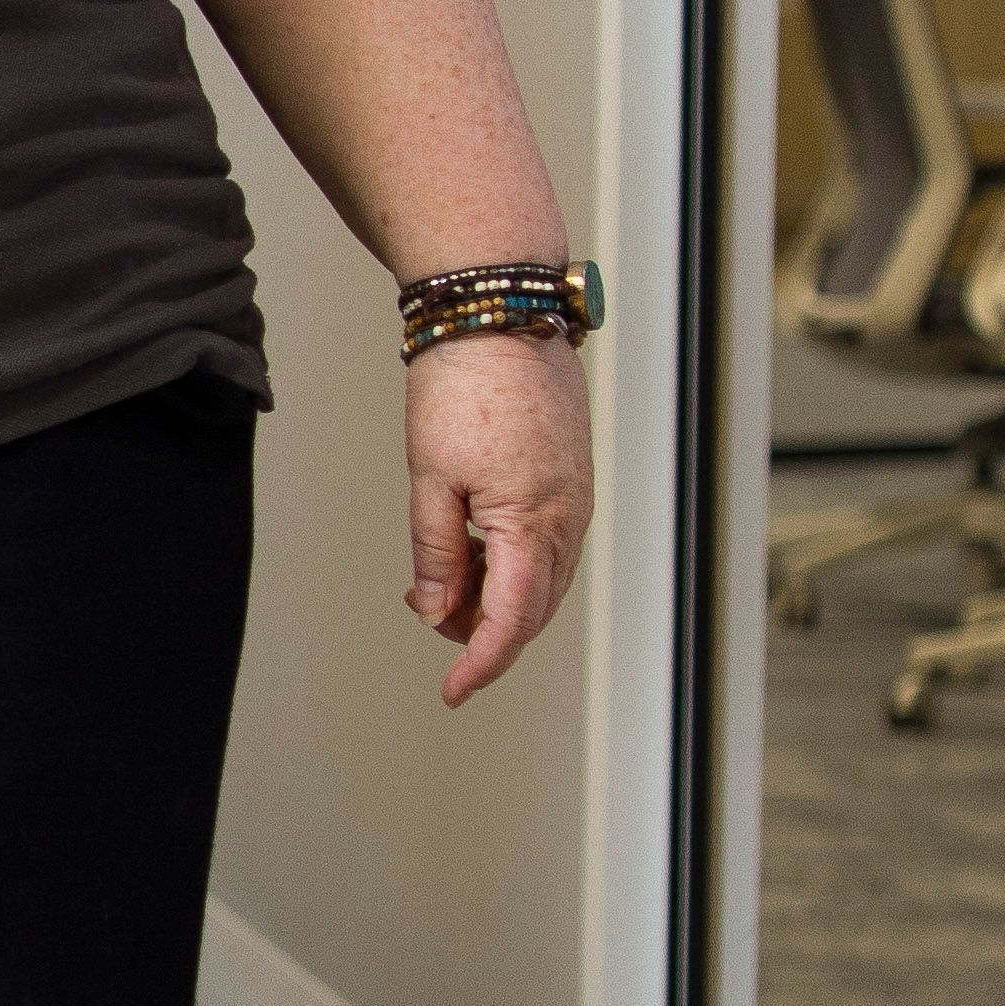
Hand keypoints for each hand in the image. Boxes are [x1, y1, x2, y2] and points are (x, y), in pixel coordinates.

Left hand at [406, 321, 592, 707]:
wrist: (500, 313)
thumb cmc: (462, 387)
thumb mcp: (431, 478)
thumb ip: (438, 552)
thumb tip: (438, 611)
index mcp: (533, 523)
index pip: (513, 620)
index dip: (482, 663)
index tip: (453, 692)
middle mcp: (568, 517)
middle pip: (534, 607)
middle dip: (484, 630)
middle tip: (428, 618)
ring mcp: (575, 498)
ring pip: (543, 578)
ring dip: (496, 596)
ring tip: (440, 584)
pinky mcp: (570, 478)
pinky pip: (547, 544)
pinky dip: (511, 563)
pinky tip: (472, 549)